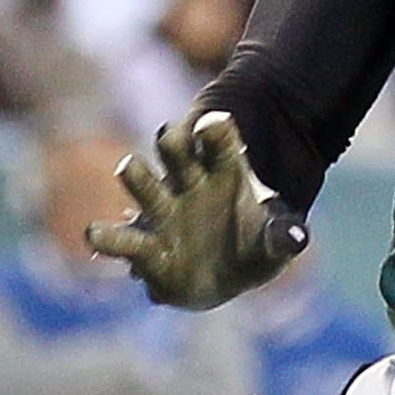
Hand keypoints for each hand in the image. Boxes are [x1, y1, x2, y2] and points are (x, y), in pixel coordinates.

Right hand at [85, 109, 307, 309]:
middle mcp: (187, 182)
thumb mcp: (273, 243)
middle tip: (170, 135)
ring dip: (138, 176)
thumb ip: (282, 235)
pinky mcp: (145, 244)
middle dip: (173, 143)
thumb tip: (298, 237)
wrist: (223, 272)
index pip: (220, 140)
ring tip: (128, 168)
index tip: (217, 122)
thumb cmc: (252, 245)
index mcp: (224, 170)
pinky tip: (96, 236)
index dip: (217, 130)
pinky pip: (126, 240)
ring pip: (146, 186)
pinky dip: (110, 237)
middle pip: (177, 152)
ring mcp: (162, 210)